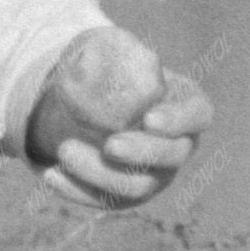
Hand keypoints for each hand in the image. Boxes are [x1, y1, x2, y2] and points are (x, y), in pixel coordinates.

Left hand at [28, 22, 212, 208]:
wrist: (94, 103)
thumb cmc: (116, 72)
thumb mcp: (119, 51)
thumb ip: (121, 51)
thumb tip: (114, 55)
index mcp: (188, 106)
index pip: (198, 115)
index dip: (179, 121)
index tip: (150, 119)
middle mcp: (179, 146)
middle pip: (171, 157)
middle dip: (140, 153)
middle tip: (110, 144)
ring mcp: (155, 175)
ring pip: (137, 186)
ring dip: (101, 173)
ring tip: (66, 152)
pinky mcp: (125, 195)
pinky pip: (105, 200)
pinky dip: (77, 190)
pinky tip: (51, 175)